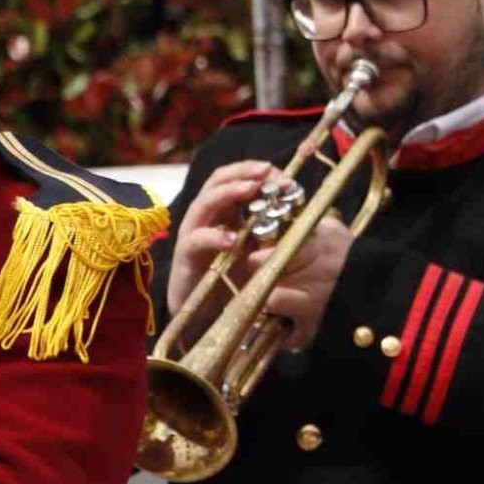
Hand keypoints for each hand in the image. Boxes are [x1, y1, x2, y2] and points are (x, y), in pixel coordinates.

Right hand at [168, 160, 351, 352]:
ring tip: (252, 190)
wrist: (205, 312)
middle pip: (218, 179)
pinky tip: (233, 240)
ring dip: (229, 192)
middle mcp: (206, 217)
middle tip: (268, 172)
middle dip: (244, 172)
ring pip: (204, 202)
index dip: (258, 171)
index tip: (284, 178)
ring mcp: (193, 234)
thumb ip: (269, 228)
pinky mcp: (186, 256)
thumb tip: (297, 209)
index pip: (237, 177)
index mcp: (224, 211)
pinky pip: (197, 239)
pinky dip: (214, 236)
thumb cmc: (231, 278)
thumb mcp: (257, 248)